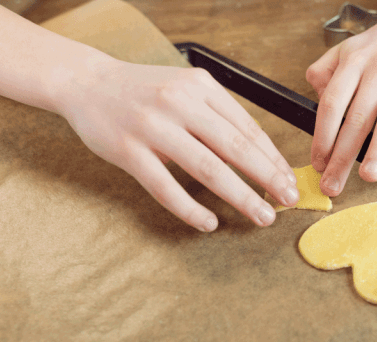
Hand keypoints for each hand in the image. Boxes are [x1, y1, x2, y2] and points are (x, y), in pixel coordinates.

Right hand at [55, 60, 298, 231]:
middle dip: (268, 178)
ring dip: (241, 196)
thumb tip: (261, 157)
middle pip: (235, 148)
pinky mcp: (128, 151)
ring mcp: (152, 126)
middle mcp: (180, 102)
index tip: (289, 180)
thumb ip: (218, 116)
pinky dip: (191, 209)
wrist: (86, 82)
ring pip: (207, 168)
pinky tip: (209, 223)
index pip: (247, 128)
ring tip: (263, 215)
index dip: (273, 158)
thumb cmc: (145, 91)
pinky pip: (165, 187)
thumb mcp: (186, 88)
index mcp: (201, 86)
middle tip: (289, 201)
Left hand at [306, 5, 376, 196]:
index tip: (318, 162)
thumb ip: (323, 73)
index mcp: (354, 62)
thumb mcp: (344, 50)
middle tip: (333, 184)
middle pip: (358, 117)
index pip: (332, 103)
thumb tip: (316, 105)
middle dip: (343, 155)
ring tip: (369, 176)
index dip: (323, 136)